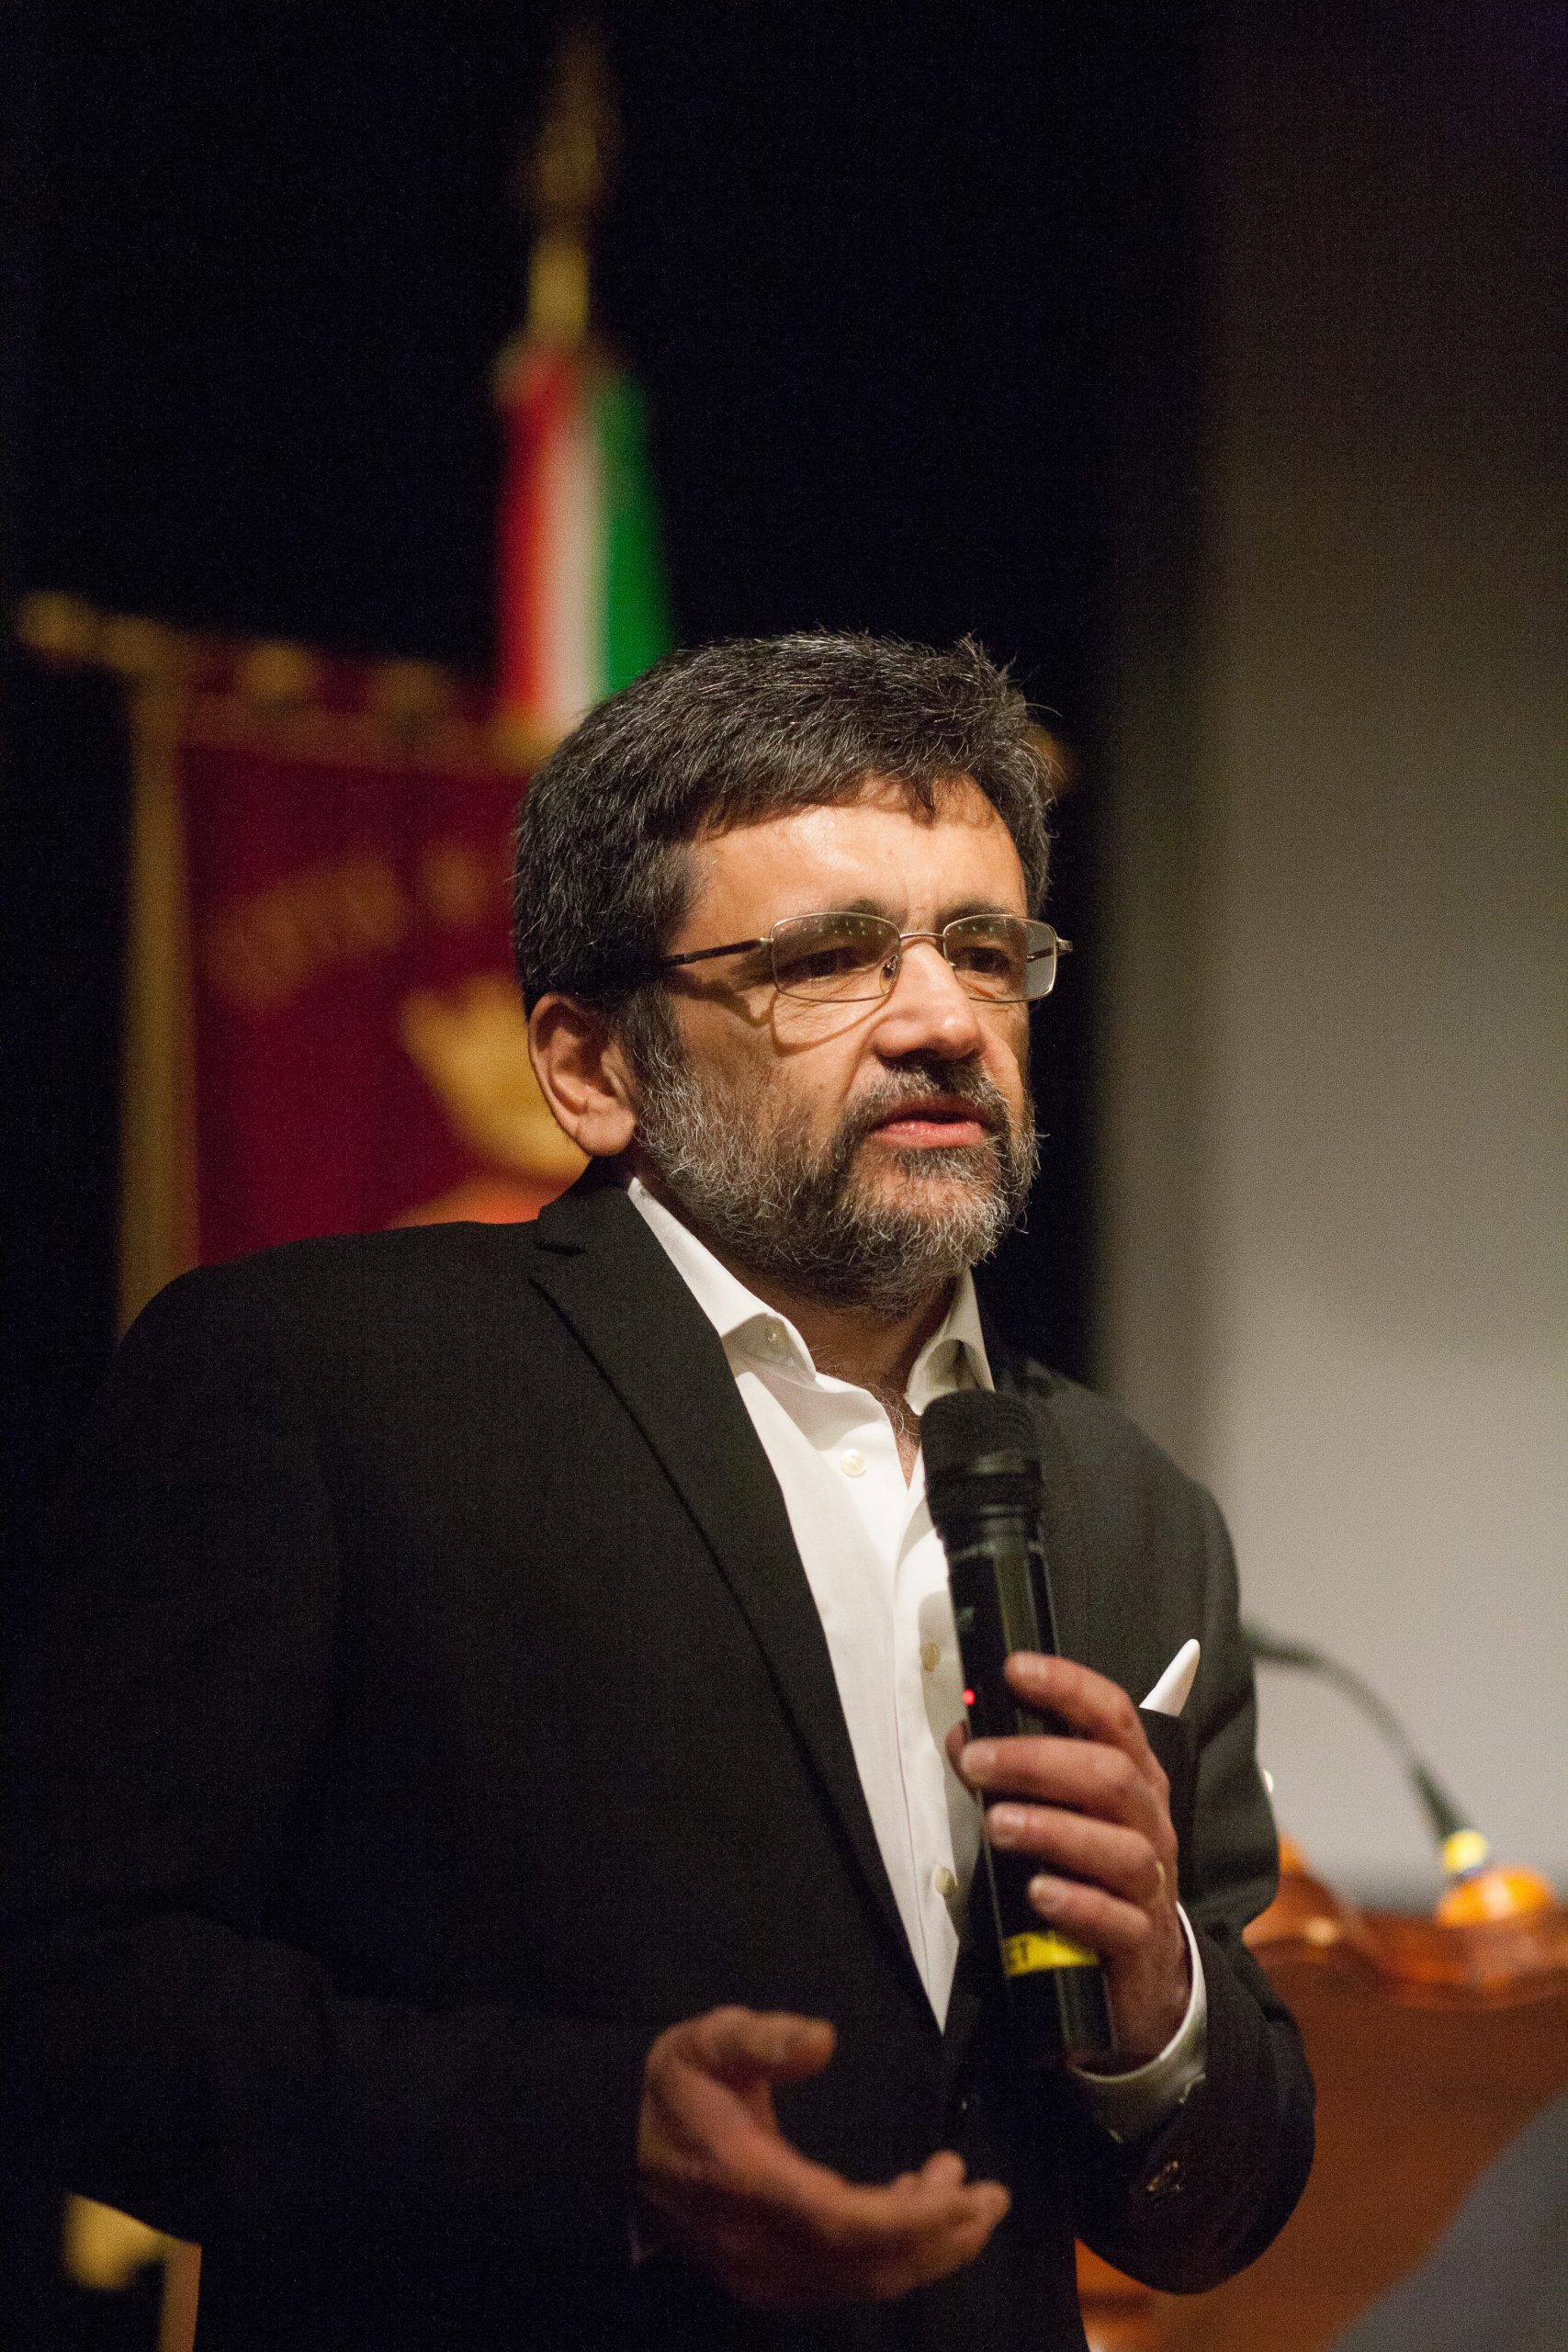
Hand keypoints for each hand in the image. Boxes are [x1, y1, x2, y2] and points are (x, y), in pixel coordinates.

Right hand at [636, 2005, 1008, 2307]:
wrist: (611, 2145)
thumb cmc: (672, 2087)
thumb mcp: (710, 2040)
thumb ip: (766, 2038)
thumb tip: (825, 2038)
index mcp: (753, 2186)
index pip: (848, 2222)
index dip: (915, 2217)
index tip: (969, 2187)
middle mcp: (761, 2248)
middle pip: (869, 2267)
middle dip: (942, 2238)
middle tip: (992, 2196)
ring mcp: (762, 2275)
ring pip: (862, 2283)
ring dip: (924, 2249)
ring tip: (963, 2196)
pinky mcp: (765, 2281)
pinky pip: (842, 2284)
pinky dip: (891, 2258)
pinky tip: (911, 2211)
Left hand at [949, 1654, 1188, 2064]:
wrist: (1146, 1971)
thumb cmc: (1097, 1873)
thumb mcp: (1063, 1814)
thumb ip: (1014, 1775)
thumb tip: (963, 1734)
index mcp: (1133, 1779)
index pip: (1113, 1716)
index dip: (1069, 1686)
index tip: (1016, 1669)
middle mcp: (1149, 1823)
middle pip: (1113, 1777)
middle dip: (1041, 1760)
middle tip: (977, 1761)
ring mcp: (1151, 1884)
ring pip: (1120, 1848)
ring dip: (1054, 1829)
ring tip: (997, 1824)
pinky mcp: (1141, 1941)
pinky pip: (1117, 1921)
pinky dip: (1077, 1904)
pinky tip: (1038, 1894)